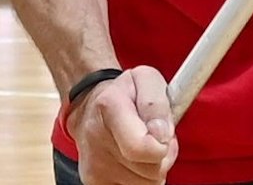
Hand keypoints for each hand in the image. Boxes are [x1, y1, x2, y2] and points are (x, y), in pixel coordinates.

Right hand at [64, 66, 177, 184]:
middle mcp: (96, 137)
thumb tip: (161, 135)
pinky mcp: (93, 182)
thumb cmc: (123, 93)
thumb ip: (157, 103)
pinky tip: (133, 160)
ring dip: (152, 168)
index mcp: (110, 107)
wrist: (89, 106)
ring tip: (143, 147)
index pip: (142, 148)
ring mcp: (93, 164)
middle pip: (151, 170)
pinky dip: (139, 178)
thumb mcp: (146, 79)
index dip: (163, 146)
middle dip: (162, 156)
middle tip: (155, 138)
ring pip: (146, 184)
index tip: (163, 134)